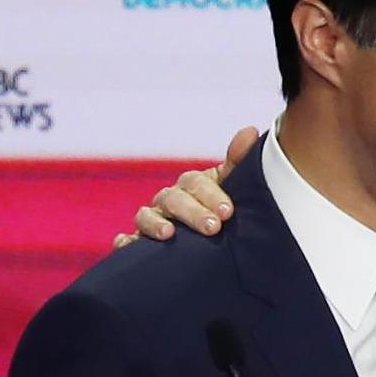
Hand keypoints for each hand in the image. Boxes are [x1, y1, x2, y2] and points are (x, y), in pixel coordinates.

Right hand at [112, 126, 256, 247]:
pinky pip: (126, 241)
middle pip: (173, 200)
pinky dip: (124, 242)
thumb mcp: (232, 186)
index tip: (228, 211)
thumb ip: (239, 162)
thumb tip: (251, 132)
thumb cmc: (221, 208)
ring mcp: (153, 219)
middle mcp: (169, 200)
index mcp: (192, 185)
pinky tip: (126, 245)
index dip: (211, 195)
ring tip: (168, 234)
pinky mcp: (139, 242)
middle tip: (213, 227)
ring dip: (155, 223)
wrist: (215, 240)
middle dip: (192, 213)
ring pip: (146, 216)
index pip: (196, 183)